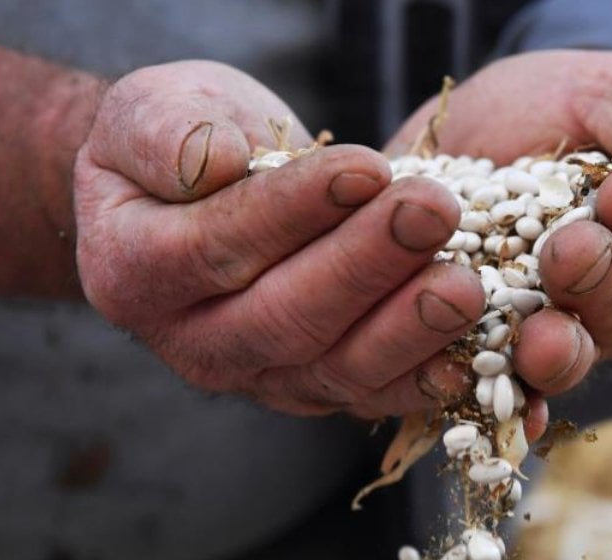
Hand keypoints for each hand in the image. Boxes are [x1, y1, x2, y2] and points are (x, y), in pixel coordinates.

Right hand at [74, 61, 485, 417]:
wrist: (198, 197)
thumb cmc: (179, 144)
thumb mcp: (150, 112)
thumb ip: (166, 134)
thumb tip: (220, 162)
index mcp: (135, 274)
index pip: (216, 246)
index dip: (293, 210)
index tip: (365, 168)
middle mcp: (195, 344)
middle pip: (285, 318)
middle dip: (367, 265)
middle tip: (434, 214)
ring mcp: (261, 378)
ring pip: (338, 368)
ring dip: (408, 328)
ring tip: (466, 283)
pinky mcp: (319, 389)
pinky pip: (374, 393)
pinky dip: (427, 380)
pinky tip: (476, 353)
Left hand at [387, 50, 611, 396]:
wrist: (457, 132)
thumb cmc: (548, 106)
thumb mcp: (602, 94)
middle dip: (603, 279)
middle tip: (570, 248)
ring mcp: (554, 329)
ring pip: (573, 356)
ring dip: (561, 352)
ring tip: (541, 337)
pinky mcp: (491, 351)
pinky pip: (508, 393)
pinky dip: (512, 407)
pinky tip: (511, 419)